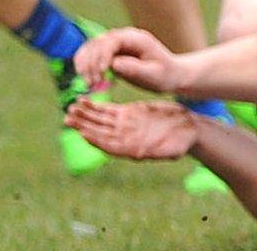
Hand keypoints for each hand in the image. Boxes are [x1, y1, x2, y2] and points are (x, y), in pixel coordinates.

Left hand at [64, 98, 197, 161]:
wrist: (188, 128)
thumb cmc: (183, 141)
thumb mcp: (173, 148)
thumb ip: (157, 151)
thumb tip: (140, 154)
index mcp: (133, 149)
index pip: (110, 146)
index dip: (96, 141)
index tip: (84, 134)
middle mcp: (124, 138)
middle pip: (99, 132)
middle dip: (84, 126)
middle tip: (68, 118)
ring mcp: (123, 125)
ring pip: (99, 120)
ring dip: (84, 115)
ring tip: (71, 108)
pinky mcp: (126, 113)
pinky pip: (106, 110)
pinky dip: (94, 106)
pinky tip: (82, 101)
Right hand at [75, 26, 181, 92]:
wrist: (171, 74)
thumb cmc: (165, 76)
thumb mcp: (155, 75)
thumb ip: (135, 69)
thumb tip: (113, 64)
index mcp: (136, 38)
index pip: (112, 42)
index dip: (102, 55)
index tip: (100, 72)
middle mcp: (122, 36)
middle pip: (97, 43)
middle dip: (91, 63)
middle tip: (91, 83)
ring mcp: (114, 42)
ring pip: (90, 47)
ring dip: (85, 64)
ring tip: (87, 83)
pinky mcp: (108, 51)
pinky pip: (90, 54)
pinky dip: (84, 64)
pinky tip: (84, 77)